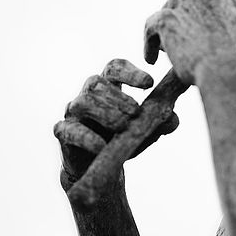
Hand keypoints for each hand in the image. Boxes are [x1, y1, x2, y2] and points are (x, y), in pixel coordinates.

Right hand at [53, 58, 178, 189]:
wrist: (99, 167)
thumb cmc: (122, 139)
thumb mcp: (144, 131)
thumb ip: (159, 122)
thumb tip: (172, 118)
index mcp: (108, 86)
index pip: (114, 68)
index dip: (130, 72)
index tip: (150, 83)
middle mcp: (88, 94)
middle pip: (97, 82)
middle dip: (119, 96)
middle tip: (136, 111)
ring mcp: (73, 112)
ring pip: (82, 101)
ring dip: (105, 112)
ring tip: (123, 126)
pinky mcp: (63, 132)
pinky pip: (70, 130)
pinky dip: (87, 138)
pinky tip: (102, 146)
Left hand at [143, 0, 235, 85]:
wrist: (233, 72)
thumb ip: (235, 28)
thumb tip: (224, 38)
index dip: (208, 16)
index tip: (204, 34)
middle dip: (186, 17)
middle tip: (183, 42)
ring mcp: (187, 0)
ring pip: (170, 9)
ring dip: (168, 27)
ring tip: (166, 51)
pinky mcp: (167, 17)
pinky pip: (151, 26)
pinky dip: (149, 43)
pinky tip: (151, 59)